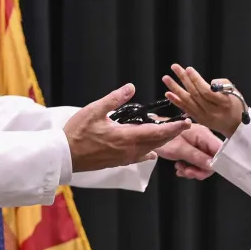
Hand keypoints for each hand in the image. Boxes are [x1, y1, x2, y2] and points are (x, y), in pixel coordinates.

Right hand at [64, 84, 191, 172]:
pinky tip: (152, 152)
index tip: (186, 121)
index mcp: (126, 137)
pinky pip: (139, 157)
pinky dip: (148, 152)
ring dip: (162, 141)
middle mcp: (129, 150)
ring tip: (171, 133)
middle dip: (172, 133)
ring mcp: (124, 158)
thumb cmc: (77, 133)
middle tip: (184, 125)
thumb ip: (114, 99)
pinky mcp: (118, 162)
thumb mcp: (94, 110)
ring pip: (149, 150)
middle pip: (157, 142)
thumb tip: (131, 87)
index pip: (157, 132)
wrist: (65, 155)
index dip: (174, 127)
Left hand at [154, 123, 223, 179]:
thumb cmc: (164, 139)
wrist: (150, 134)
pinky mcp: (192, 150)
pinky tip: (179, 168)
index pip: (219, 150)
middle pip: (212, 159)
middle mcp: (203, 139)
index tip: (204, 171)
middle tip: (188, 172)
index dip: (216, 162)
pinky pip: (196, 162)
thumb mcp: (180, 149)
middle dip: (200, 169)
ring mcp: (198, 145)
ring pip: (203, 163)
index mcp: (204, 135)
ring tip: (180, 169)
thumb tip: (212, 166)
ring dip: (192, 170)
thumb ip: (197, 157)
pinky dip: (188, 168)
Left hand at [162, 64, 244, 137]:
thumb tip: (208, 82)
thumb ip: (223, 84)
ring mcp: (204, 117)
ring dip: (175, 89)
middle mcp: (212, 112)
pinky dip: (176, 101)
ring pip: (187, 101)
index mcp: (223, 104)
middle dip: (184, 79)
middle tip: (175, 67)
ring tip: (166, 78)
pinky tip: (168, 93)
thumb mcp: (235, 92)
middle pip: (195, 94)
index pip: (206, 92)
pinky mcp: (198, 119)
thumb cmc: (235, 105)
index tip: (189, 69)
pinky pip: (185, 109)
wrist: (234, 124)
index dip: (196, 80)